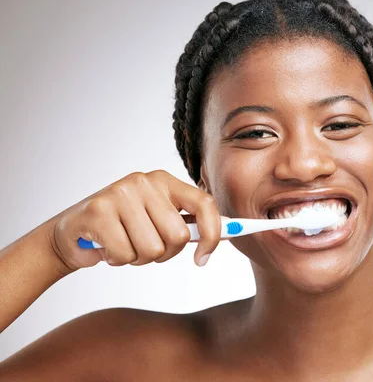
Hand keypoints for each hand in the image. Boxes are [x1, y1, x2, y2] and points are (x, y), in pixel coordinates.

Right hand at [50, 170, 220, 270]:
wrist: (73, 232)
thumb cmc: (124, 229)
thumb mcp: (158, 220)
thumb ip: (187, 223)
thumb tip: (228, 233)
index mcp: (165, 181)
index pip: (204, 203)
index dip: (213, 234)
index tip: (204, 258)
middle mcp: (145, 181)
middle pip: (178, 236)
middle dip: (164, 253)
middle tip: (145, 248)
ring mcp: (121, 193)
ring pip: (152, 249)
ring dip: (139, 259)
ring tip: (124, 244)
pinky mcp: (99, 210)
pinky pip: (126, 255)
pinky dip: (118, 260)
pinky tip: (107, 247)